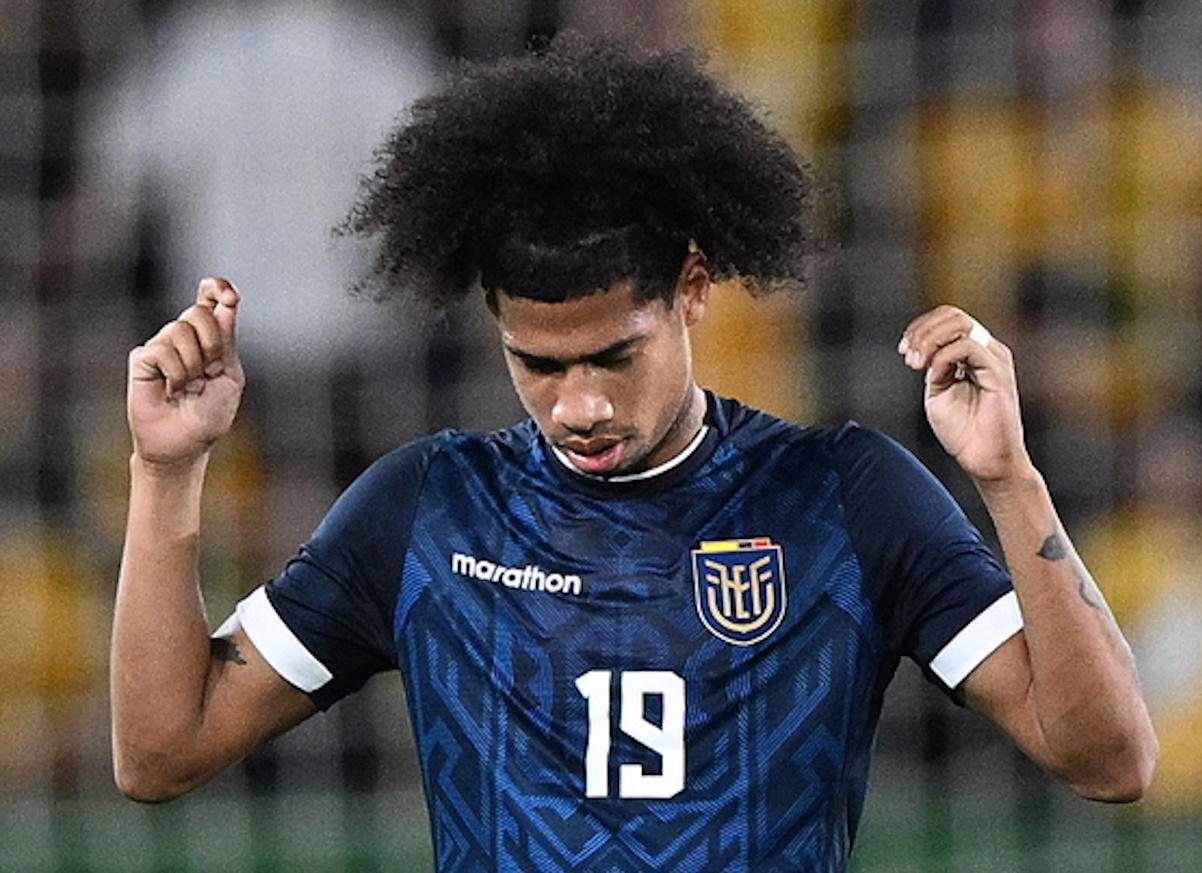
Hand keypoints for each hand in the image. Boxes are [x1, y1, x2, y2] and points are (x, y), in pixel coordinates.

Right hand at [128, 278, 244, 467]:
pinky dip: (175, 373)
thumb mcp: (229, 374)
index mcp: (210, 338)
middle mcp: (185, 337)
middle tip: (209, 372)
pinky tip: (171, 390)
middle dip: (211, 343)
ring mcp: (162, 346)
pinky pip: (162, 350)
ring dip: (192, 364)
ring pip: (179, 329)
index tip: (227, 294)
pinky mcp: (142, 359)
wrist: (186, 443)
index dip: (218, 288)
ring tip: (188, 387)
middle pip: (198, 312)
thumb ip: (225, 339)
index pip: (210, 300)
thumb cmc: (210, 414)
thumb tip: (226, 301)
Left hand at [897, 305, 1031, 483]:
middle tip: (907, 355)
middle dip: (922, 331)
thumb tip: (927, 350)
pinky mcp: (999, 372)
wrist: (984, 460)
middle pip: (953, 316)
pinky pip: (968, 347)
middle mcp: (987, 350)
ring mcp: (995, 359)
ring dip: (929, 340)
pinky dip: (943, 357)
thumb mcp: (938, 392)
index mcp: (973, 353)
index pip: (948, 320)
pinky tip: (933, 375)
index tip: (903, 350)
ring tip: (915, 363)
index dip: (921, 328)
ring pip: (960, 325)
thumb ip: (933, 366)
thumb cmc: (963, 431)